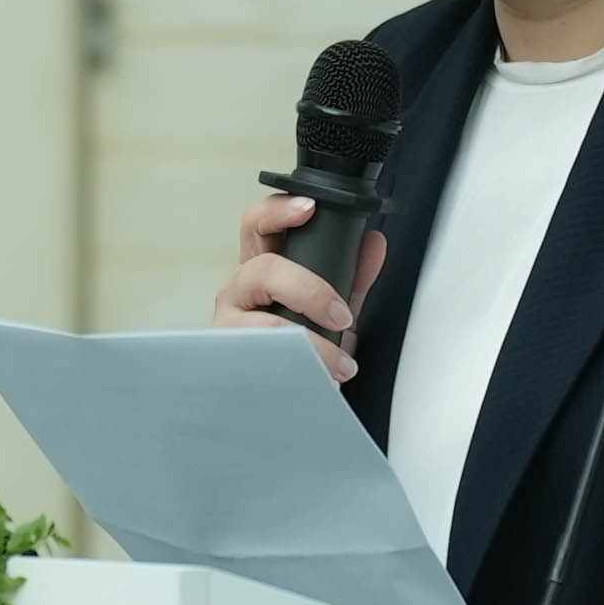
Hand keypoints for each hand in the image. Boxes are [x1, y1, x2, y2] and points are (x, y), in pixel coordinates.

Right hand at [211, 193, 387, 382]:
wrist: (278, 395)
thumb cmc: (297, 345)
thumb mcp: (328, 308)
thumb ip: (352, 275)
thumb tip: (374, 244)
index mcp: (260, 267)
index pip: (258, 225)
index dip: (277, 211)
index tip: (308, 209)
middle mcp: (239, 289)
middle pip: (260, 267)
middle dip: (306, 288)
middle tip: (341, 314)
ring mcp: (229, 323)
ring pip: (264, 320)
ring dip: (310, 341)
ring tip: (340, 363)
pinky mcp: (230, 357)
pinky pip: (262, 356)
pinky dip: (297, 365)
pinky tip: (318, 376)